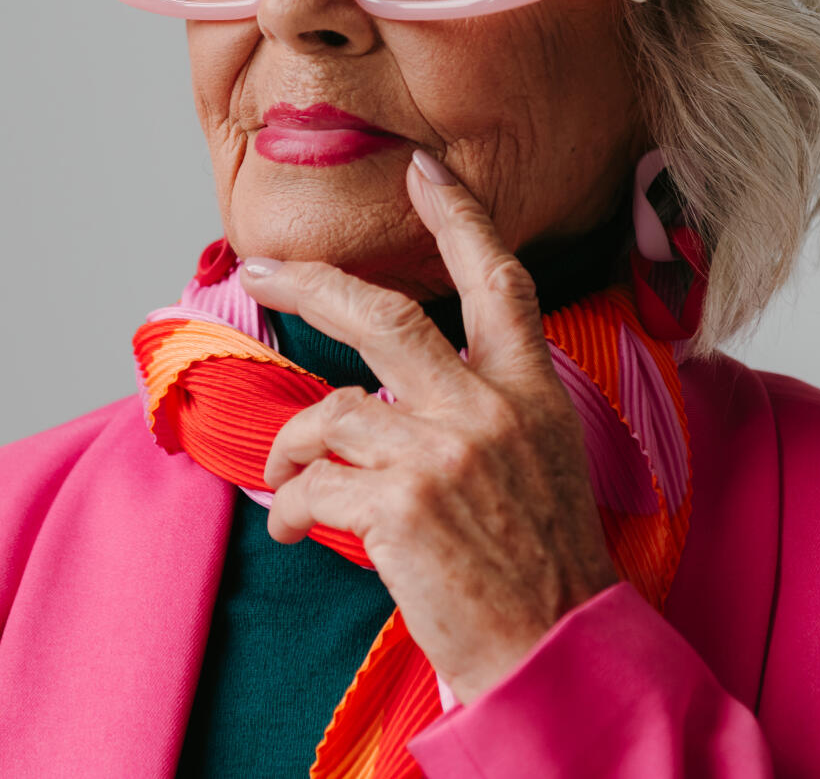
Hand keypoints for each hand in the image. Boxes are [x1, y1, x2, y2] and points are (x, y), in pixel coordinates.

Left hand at [236, 149, 620, 706]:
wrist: (556, 649)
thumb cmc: (541, 562)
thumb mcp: (541, 459)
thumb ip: (484, 407)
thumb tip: (394, 388)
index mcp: (531, 390)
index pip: (498, 280)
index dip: (458, 217)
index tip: (423, 170)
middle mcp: (489, 409)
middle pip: (384, 315)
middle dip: (312, 283)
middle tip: (263, 269)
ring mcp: (443, 455)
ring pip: (330, 411)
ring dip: (292, 446)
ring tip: (289, 481)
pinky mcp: (401, 507)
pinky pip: (314, 486)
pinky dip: (292, 507)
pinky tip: (297, 528)